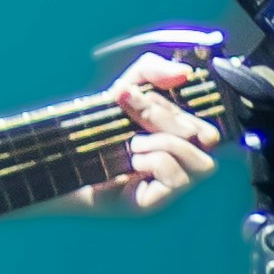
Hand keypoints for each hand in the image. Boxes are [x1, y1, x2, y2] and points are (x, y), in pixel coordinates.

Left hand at [99, 47, 225, 211]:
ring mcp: (177, 185)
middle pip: (207, 136)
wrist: (66, 160)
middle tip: (131, 118)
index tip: (126, 93)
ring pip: (202, 162)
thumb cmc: (102, 125)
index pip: (205, 116)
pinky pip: (177, 176)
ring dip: (162, 143)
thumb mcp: (126, 89)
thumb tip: (184, 73)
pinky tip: (132, 163)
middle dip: (162, 119)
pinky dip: (152, 162)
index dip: (168, 103)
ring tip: (133, 145)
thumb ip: (153, 70)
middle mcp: (188, 161)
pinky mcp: (159, 202)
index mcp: (185, 134)